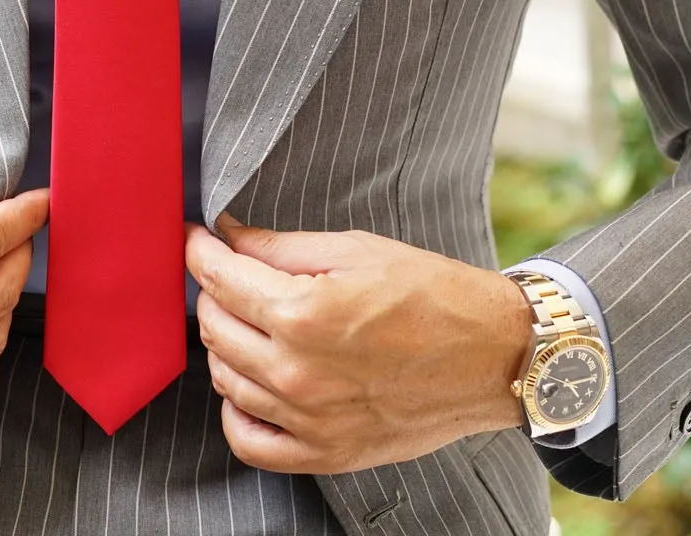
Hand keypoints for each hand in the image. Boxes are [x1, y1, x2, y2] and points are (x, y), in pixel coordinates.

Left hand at [184, 217, 532, 473]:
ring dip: (225, 343)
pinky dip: (236, 411)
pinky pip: (250, 441)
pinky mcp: (326, 453)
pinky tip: (248, 384)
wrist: (495, 356)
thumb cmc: (435, 295)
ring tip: (247, 320)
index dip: (199, 251)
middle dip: (213, 292)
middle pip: (216, 327)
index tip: (195, 240)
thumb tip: (229, 236)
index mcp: (305, 312)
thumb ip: (282, 247)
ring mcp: (310, 419)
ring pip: (225, 378)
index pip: (219, 279)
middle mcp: (299, 371)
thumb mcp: (357, 250)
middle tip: (228, 274)